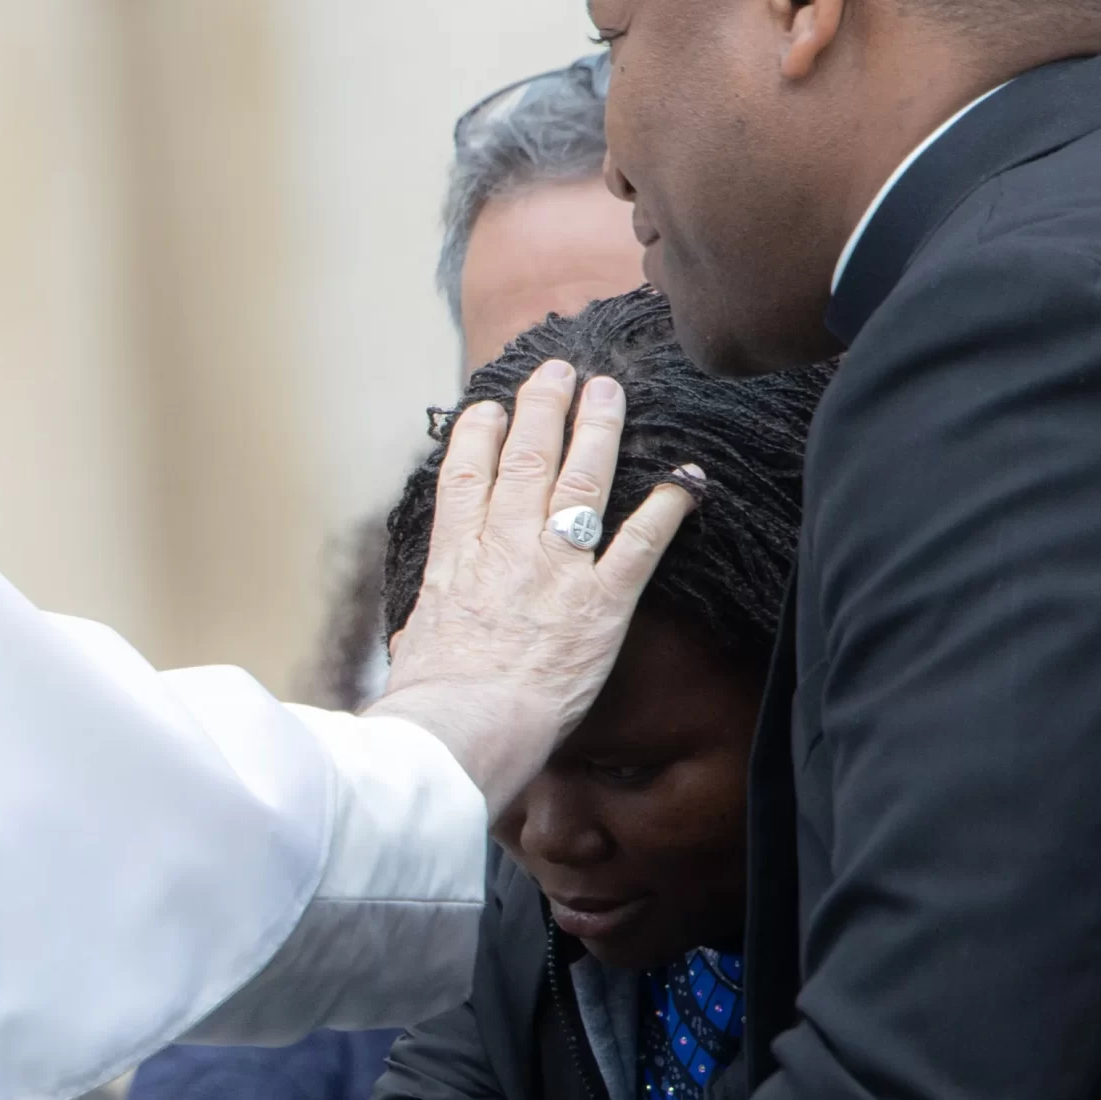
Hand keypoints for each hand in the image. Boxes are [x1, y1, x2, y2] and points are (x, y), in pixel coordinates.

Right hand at [365, 360, 699, 815]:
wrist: (461, 729)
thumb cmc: (428, 706)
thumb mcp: (412, 654)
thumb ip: (421, 634)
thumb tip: (411, 644)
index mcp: (455, 558)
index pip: (466, 475)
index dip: (480, 433)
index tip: (490, 407)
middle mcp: (505, 547)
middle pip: (526, 458)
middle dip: (544, 408)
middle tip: (558, 370)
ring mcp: (556, 568)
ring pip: (581, 480)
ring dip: (599, 429)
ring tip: (609, 390)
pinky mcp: (602, 601)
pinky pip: (641, 543)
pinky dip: (669, 507)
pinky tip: (689, 478)